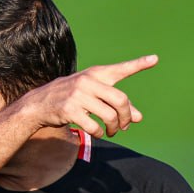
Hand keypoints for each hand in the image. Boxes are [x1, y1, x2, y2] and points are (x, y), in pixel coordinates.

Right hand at [19, 55, 158, 136]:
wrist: (38, 104)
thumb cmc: (70, 98)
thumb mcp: (92, 96)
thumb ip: (115, 104)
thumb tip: (138, 118)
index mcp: (95, 74)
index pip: (120, 69)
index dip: (138, 64)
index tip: (155, 59)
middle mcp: (88, 82)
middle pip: (120, 100)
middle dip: (126, 116)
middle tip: (125, 125)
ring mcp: (78, 96)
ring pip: (109, 115)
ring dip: (114, 127)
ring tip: (112, 131)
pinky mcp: (70, 110)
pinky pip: (94, 126)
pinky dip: (99, 132)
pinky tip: (98, 133)